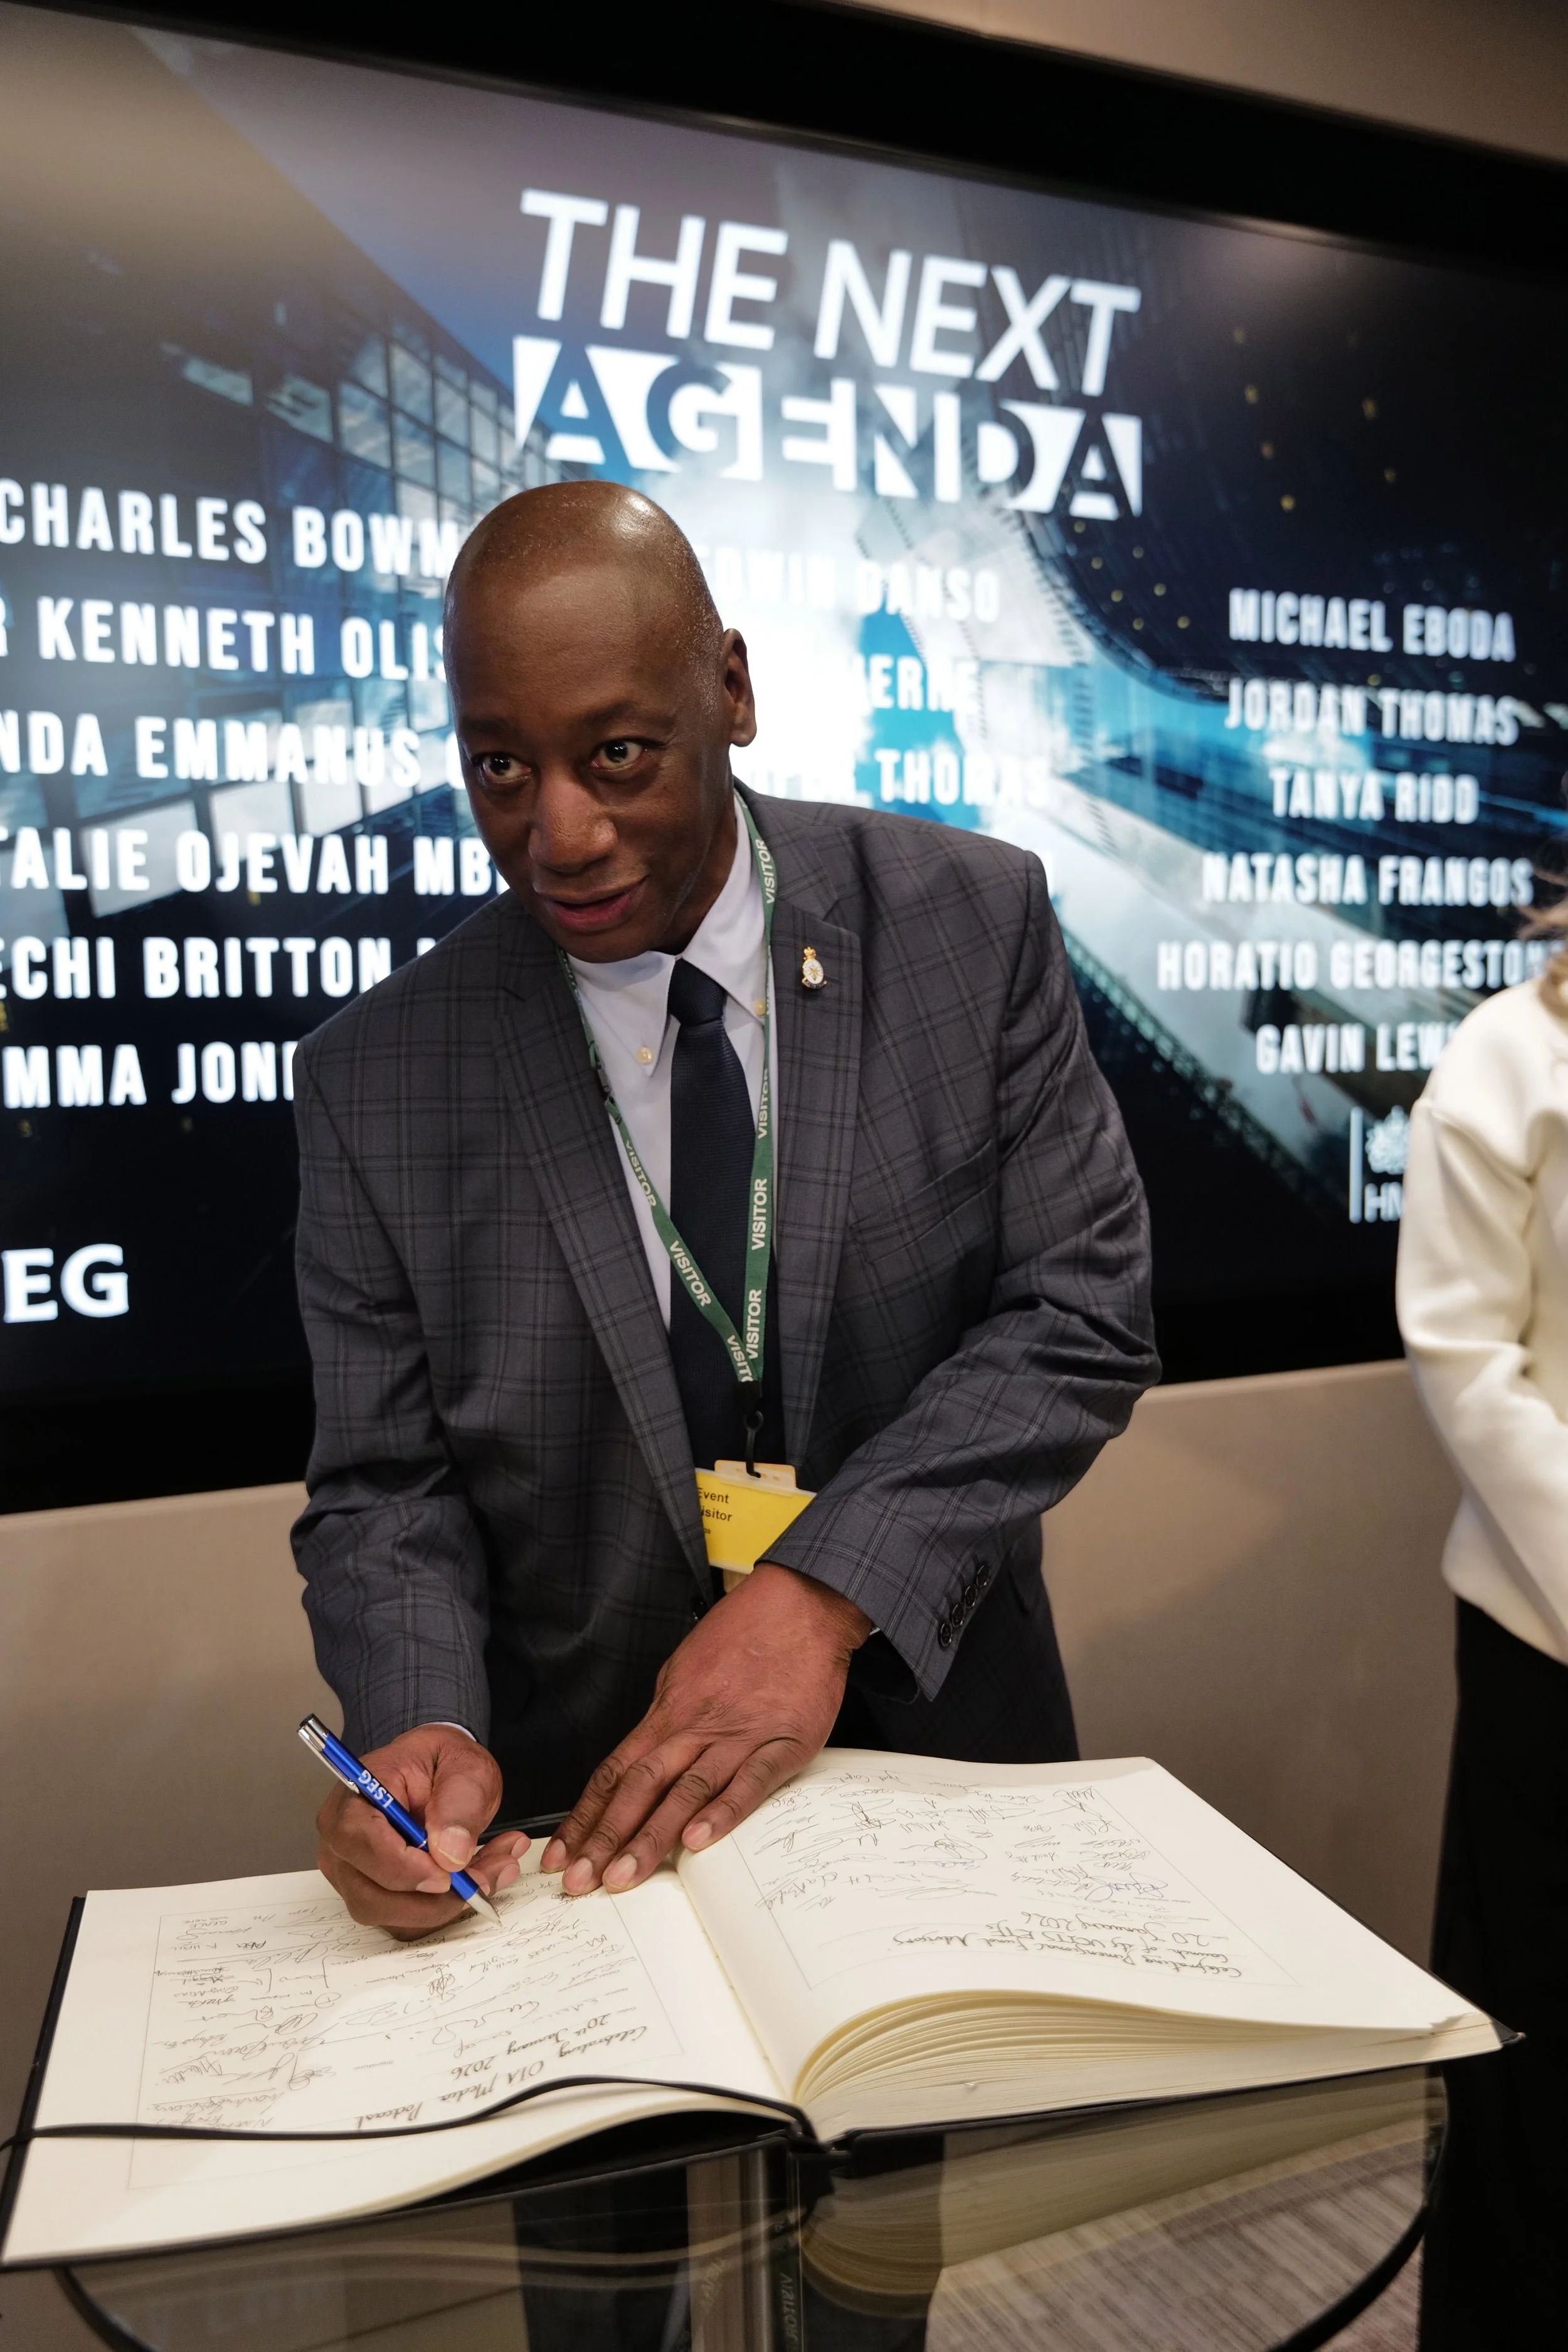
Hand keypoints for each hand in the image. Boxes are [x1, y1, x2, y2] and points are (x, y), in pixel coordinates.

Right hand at [315, 1723, 530, 1936]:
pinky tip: (479, 1876)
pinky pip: (408, 1922)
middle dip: (434, 1899)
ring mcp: (354, 1875)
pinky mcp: (376, 1896)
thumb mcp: (465, 1766)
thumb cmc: (441, 1764)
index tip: (448, 1872)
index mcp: (354, 1797)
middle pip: (369, 1896)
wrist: (439, 1773)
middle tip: (485, 1875)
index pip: (358, 1841)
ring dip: (449, 1904)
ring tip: (494, 1866)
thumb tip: (450, 1854)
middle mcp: (343, 1843)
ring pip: (393, 1917)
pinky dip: (447, 1908)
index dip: (402, 1866)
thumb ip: (459, 1803)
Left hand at [543, 1563, 871, 1895]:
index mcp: (669, 1714)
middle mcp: (694, 1728)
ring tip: (624, 1877)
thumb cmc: (743, 1634)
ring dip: (651, 1838)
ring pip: (685, 1792)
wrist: (799, 1606)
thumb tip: (642, 1753)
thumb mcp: (686, 1671)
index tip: (561, 1854)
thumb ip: (667, 1718)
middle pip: (639, 1788)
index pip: (615, 1773)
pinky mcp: (781, 1744)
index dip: (586, 1818)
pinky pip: (748, 1783)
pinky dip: (722, 1813)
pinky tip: (699, 1841)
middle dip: (605, 1838)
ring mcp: (737, 1737)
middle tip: (578, 1881)